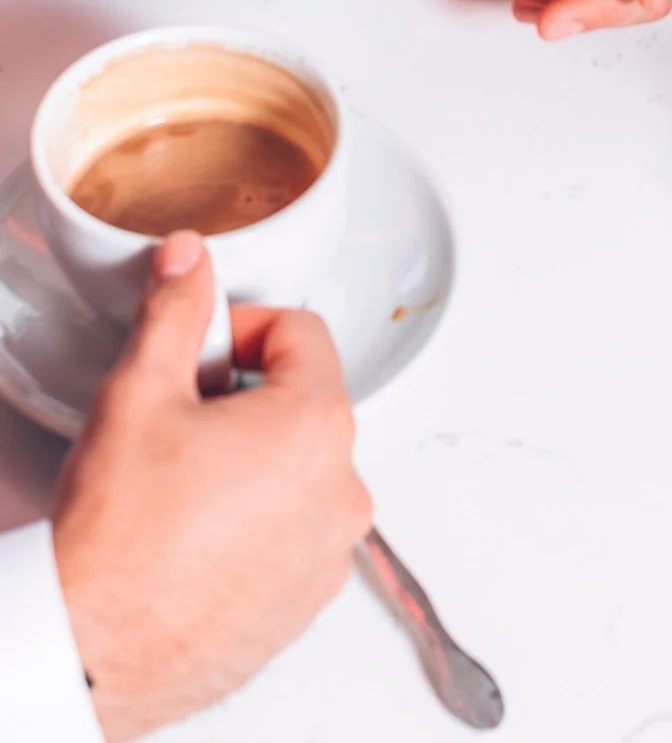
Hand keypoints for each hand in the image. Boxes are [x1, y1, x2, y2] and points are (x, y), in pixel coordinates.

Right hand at [53, 233, 370, 741]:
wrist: (89, 653)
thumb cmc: (115, 538)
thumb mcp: (139, 393)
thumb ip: (175, 311)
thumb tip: (189, 258)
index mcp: (318, 425)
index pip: (303, 332)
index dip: (243, 329)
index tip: (203, 352)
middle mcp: (343, 490)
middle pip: (307, 402)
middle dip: (249, 397)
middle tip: (183, 420)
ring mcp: (330, 554)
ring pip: (302, 471)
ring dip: (256, 462)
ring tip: (185, 484)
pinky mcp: (306, 604)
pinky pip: (295, 535)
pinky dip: (258, 524)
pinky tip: (196, 536)